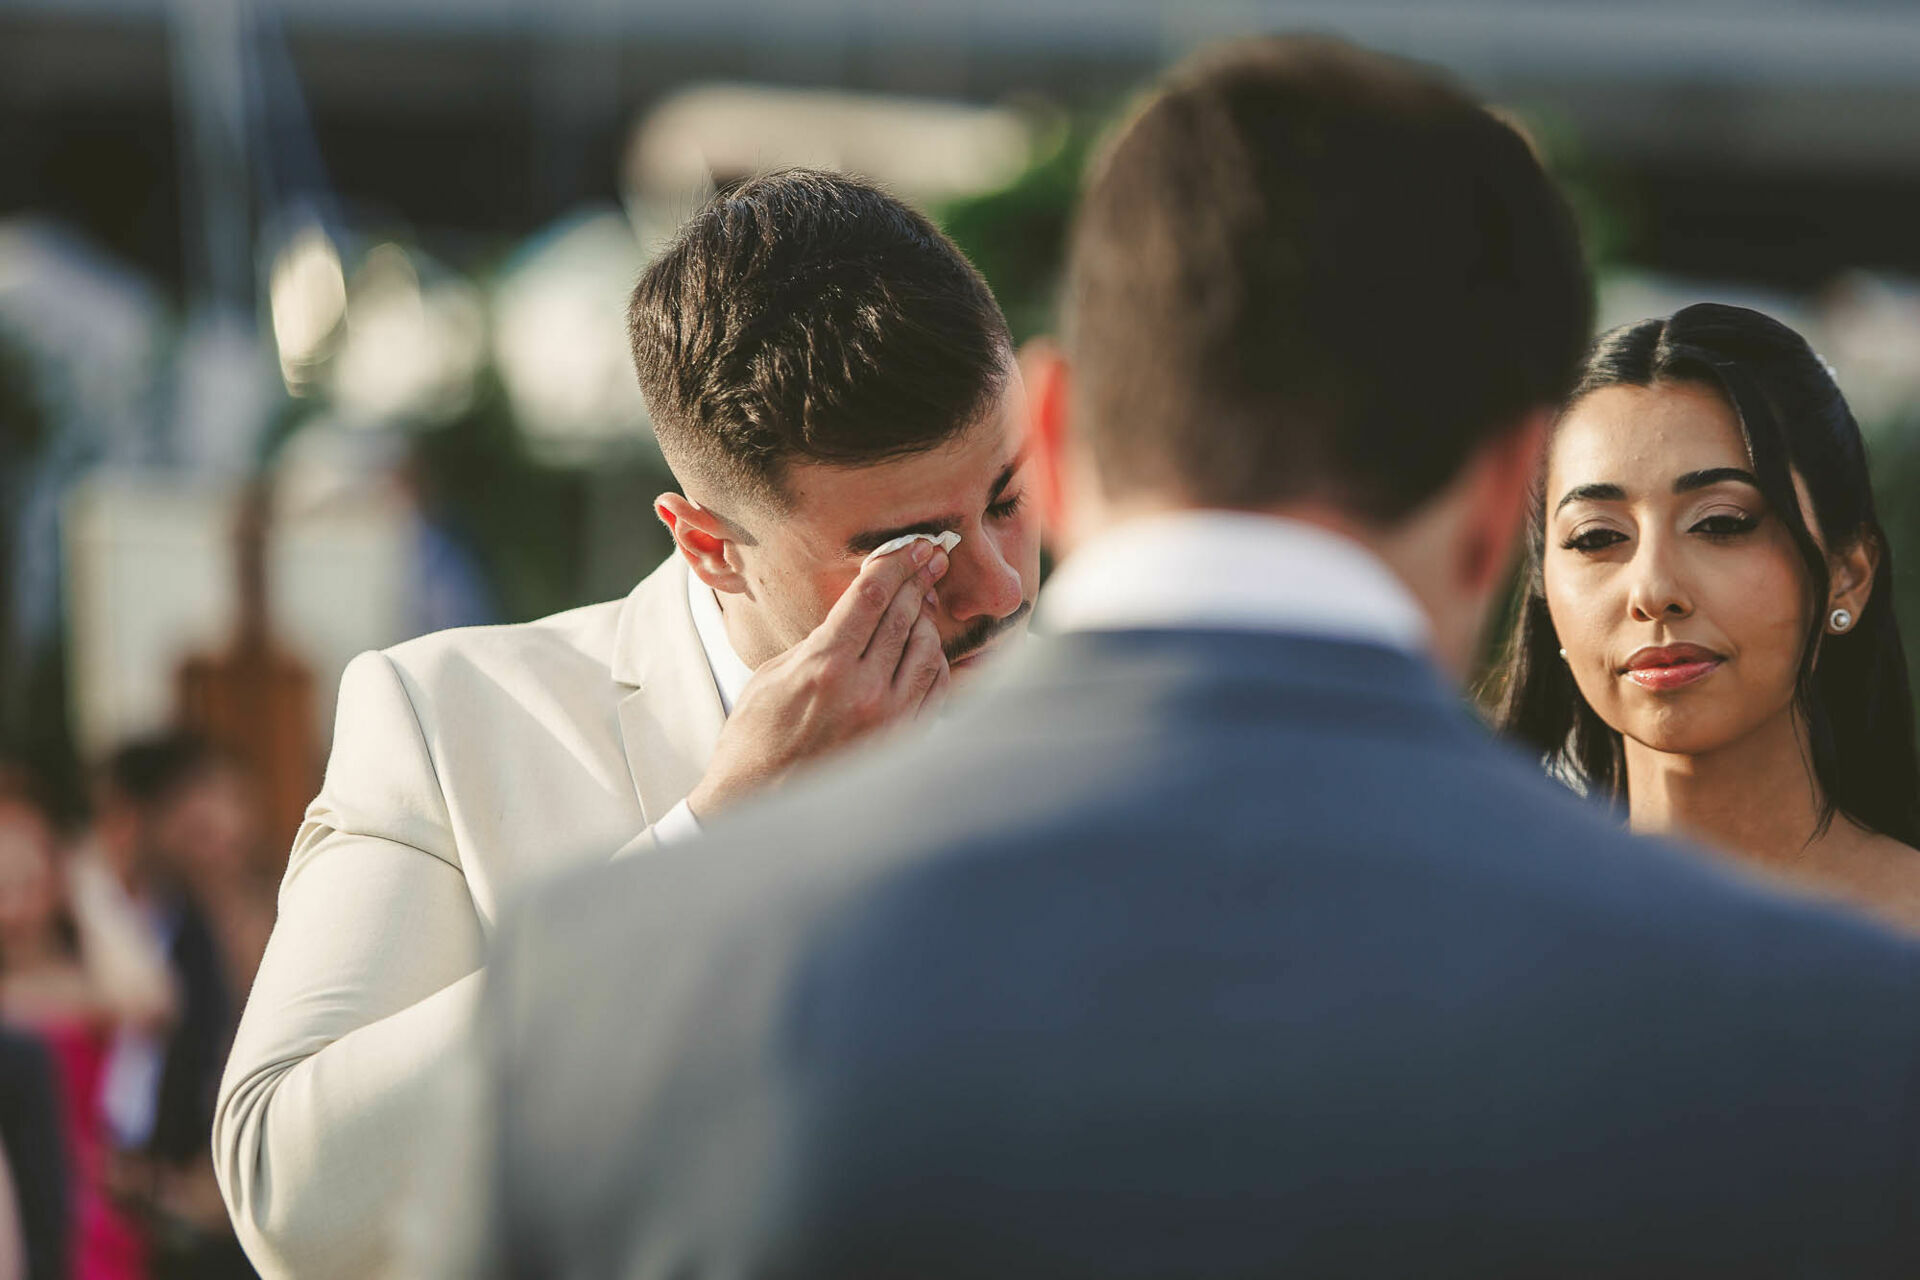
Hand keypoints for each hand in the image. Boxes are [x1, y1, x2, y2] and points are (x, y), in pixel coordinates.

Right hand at [686, 541, 950, 818]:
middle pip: (904, 617)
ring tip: (921, 601)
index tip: (910, 545)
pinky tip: (926, 646)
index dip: (895, 563)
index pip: (871, 597)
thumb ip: (819, 639)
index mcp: (824, 668)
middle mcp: (864, 692)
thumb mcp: (773, 674)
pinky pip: (935, 688)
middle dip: (917, 580)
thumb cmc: (755, 738)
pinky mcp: (904, 741)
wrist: (759, 804)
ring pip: (927, 649)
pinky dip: (934, 660)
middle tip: (930, 556)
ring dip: (926, 619)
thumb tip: (856, 610)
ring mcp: (890, 720)